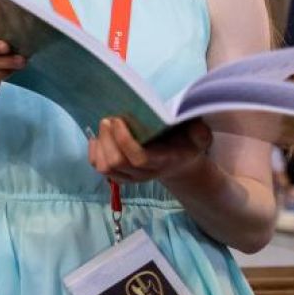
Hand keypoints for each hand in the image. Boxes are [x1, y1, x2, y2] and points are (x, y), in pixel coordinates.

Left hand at [88, 116, 211, 184]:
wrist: (178, 161)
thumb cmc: (185, 143)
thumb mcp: (198, 137)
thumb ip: (200, 133)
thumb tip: (196, 126)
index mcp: (162, 161)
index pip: (139, 158)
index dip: (124, 140)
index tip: (119, 120)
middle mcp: (144, 172)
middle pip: (116, 162)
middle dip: (108, 138)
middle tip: (109, 119)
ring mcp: (130, 175)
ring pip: (104, 166)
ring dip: (100, 144)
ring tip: (104, 126)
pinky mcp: (119, 174)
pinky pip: (98, 167)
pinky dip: (93, 152)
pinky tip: (98, 138)